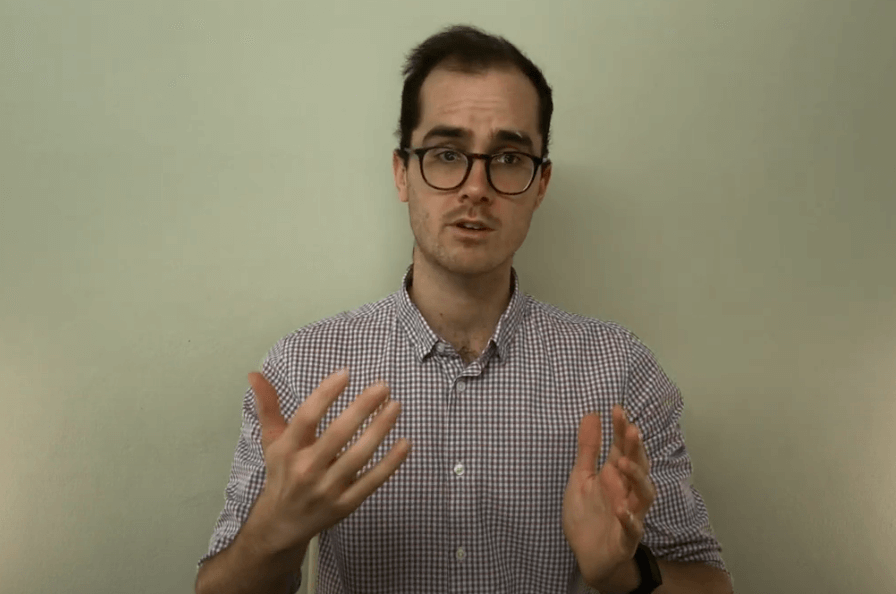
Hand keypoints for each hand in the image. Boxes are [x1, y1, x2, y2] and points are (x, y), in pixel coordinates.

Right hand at [244, 369, 410, 554]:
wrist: (281, 524)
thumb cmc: (281, 473)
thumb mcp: (271, 440)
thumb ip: (268, 406)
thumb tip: (255, 374)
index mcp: (287, 450)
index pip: (307, 417)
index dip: (326, 394)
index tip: (346, 373)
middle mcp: (306, 469)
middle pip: (337, 435)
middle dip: (362, 408)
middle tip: (383, 386)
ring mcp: (327, 489)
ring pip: (358, 456)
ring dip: (380, 429)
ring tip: (396, 406)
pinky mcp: (345, 504)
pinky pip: (372, 482)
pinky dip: (391, 463)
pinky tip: (405, 442)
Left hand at [562, 405, 655, 587]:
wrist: (587, 555)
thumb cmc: (588, 515)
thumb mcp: (581, 477)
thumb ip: (588, 448)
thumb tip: (592, 414)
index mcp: (615, 475)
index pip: (622, 447)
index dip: (621, 429)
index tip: (616, 409)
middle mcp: (627, 491)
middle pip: (638, 466)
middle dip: (635, 448)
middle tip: (631, 429)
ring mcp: (630, 514)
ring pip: (644, 494)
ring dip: (636, 477)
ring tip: (622, 463)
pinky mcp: (626, 538)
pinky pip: (633, 528)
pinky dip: (629, 519)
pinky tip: (622, 509)